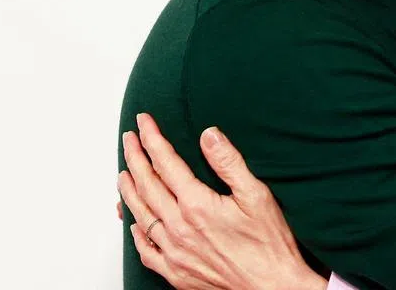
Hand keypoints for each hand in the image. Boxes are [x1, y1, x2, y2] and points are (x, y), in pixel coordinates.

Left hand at [118, 113, 325, 289]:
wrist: (272, 286)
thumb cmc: (268, 244)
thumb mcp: (256, 195)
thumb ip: (228, 163)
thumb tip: (209, 135)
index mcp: (197, 205)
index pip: (166, 163)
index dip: (152, 140)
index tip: (143, 123)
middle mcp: (179, 228)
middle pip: (147, 185)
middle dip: (136, 158)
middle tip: (129, 139)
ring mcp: (174, 252)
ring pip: (141, 215)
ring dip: (129, 191)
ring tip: (123, 173)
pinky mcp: (175, 272)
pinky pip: (145, 250)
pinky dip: (135, 232)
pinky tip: (133, 223)